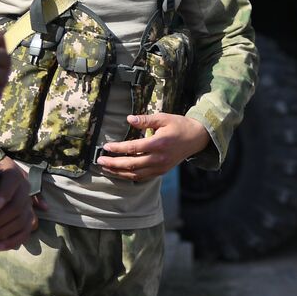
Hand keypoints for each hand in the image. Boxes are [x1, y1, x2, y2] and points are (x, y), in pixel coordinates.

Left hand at [0, 158, 39, 250]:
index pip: (12, 181)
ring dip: (0, 234)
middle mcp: (24, 189)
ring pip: (20, 222)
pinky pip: (24, 232)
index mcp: (13, 174)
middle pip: (15, 207)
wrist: (4, 177)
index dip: (5, 194)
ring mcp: (28, 204)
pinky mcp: (29, 217)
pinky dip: (11, 241)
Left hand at [96, 113, 210, 182]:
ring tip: (106, 168)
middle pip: (132, 164)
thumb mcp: (163, 118)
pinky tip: (120, 172)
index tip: (106, 147)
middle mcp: (159, 158)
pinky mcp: (161, 171)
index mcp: (159, 143)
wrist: (196, 138)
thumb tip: (128, 119)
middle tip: (100, 161)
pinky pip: (142, 177)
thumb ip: (145, 120)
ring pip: (135, 174)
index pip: (133, 148)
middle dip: (114, 164)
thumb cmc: (179, 125)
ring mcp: (160, 167)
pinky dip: (129, 176)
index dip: (118, 148)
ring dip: (119, 172)